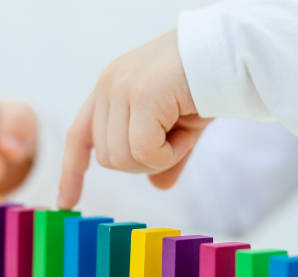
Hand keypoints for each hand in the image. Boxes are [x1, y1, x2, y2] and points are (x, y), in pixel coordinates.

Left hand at [58, 29, 211, 208]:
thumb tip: (158, 185)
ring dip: (159, 158)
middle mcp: (108, 86)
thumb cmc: (205, 85)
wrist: (230, 53)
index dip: (72, 171)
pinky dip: (169, 155)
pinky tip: (186, 134)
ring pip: (122, 158)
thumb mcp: (180, 128)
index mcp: (110, 90)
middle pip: (107, 158)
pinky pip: (144, 150)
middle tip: (175, 144)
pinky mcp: (141, 95)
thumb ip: (164, 156)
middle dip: (143, 164)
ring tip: (183, 133)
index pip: (79, 136)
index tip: (67, 202)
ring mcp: (121, 88)